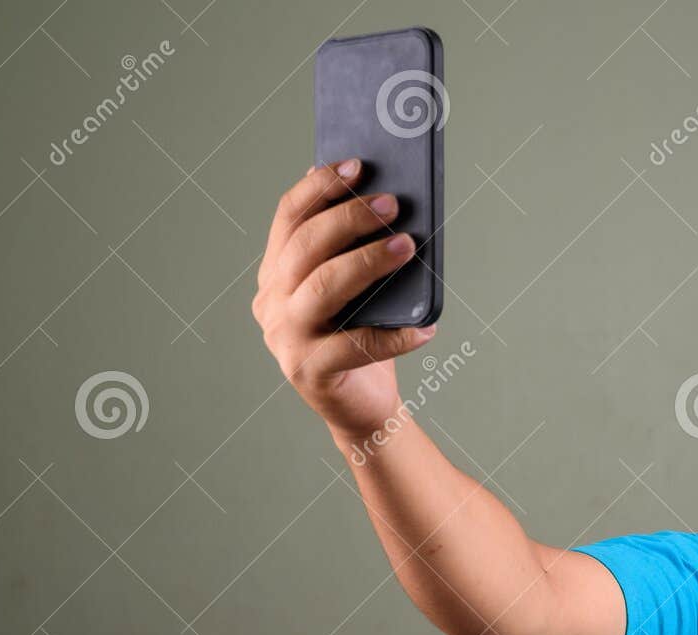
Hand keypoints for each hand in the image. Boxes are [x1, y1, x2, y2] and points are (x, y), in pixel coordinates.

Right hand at [252, 159, 436, 439]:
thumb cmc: (362, 335)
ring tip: (407, 246)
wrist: (363, 407)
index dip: (320, 188)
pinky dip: (396, 336)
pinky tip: (426, 326)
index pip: (288, 219)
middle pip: (305, 248)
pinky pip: (356, 345)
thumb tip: (383, 196)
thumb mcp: (355, 288)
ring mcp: (285, 339)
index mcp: (276, 274)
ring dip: (367, 262)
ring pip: (323, 288)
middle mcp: (271, 303)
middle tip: (392, 205)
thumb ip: (353, 250)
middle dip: (349, 219)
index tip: (357, 165)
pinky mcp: (310, 373)